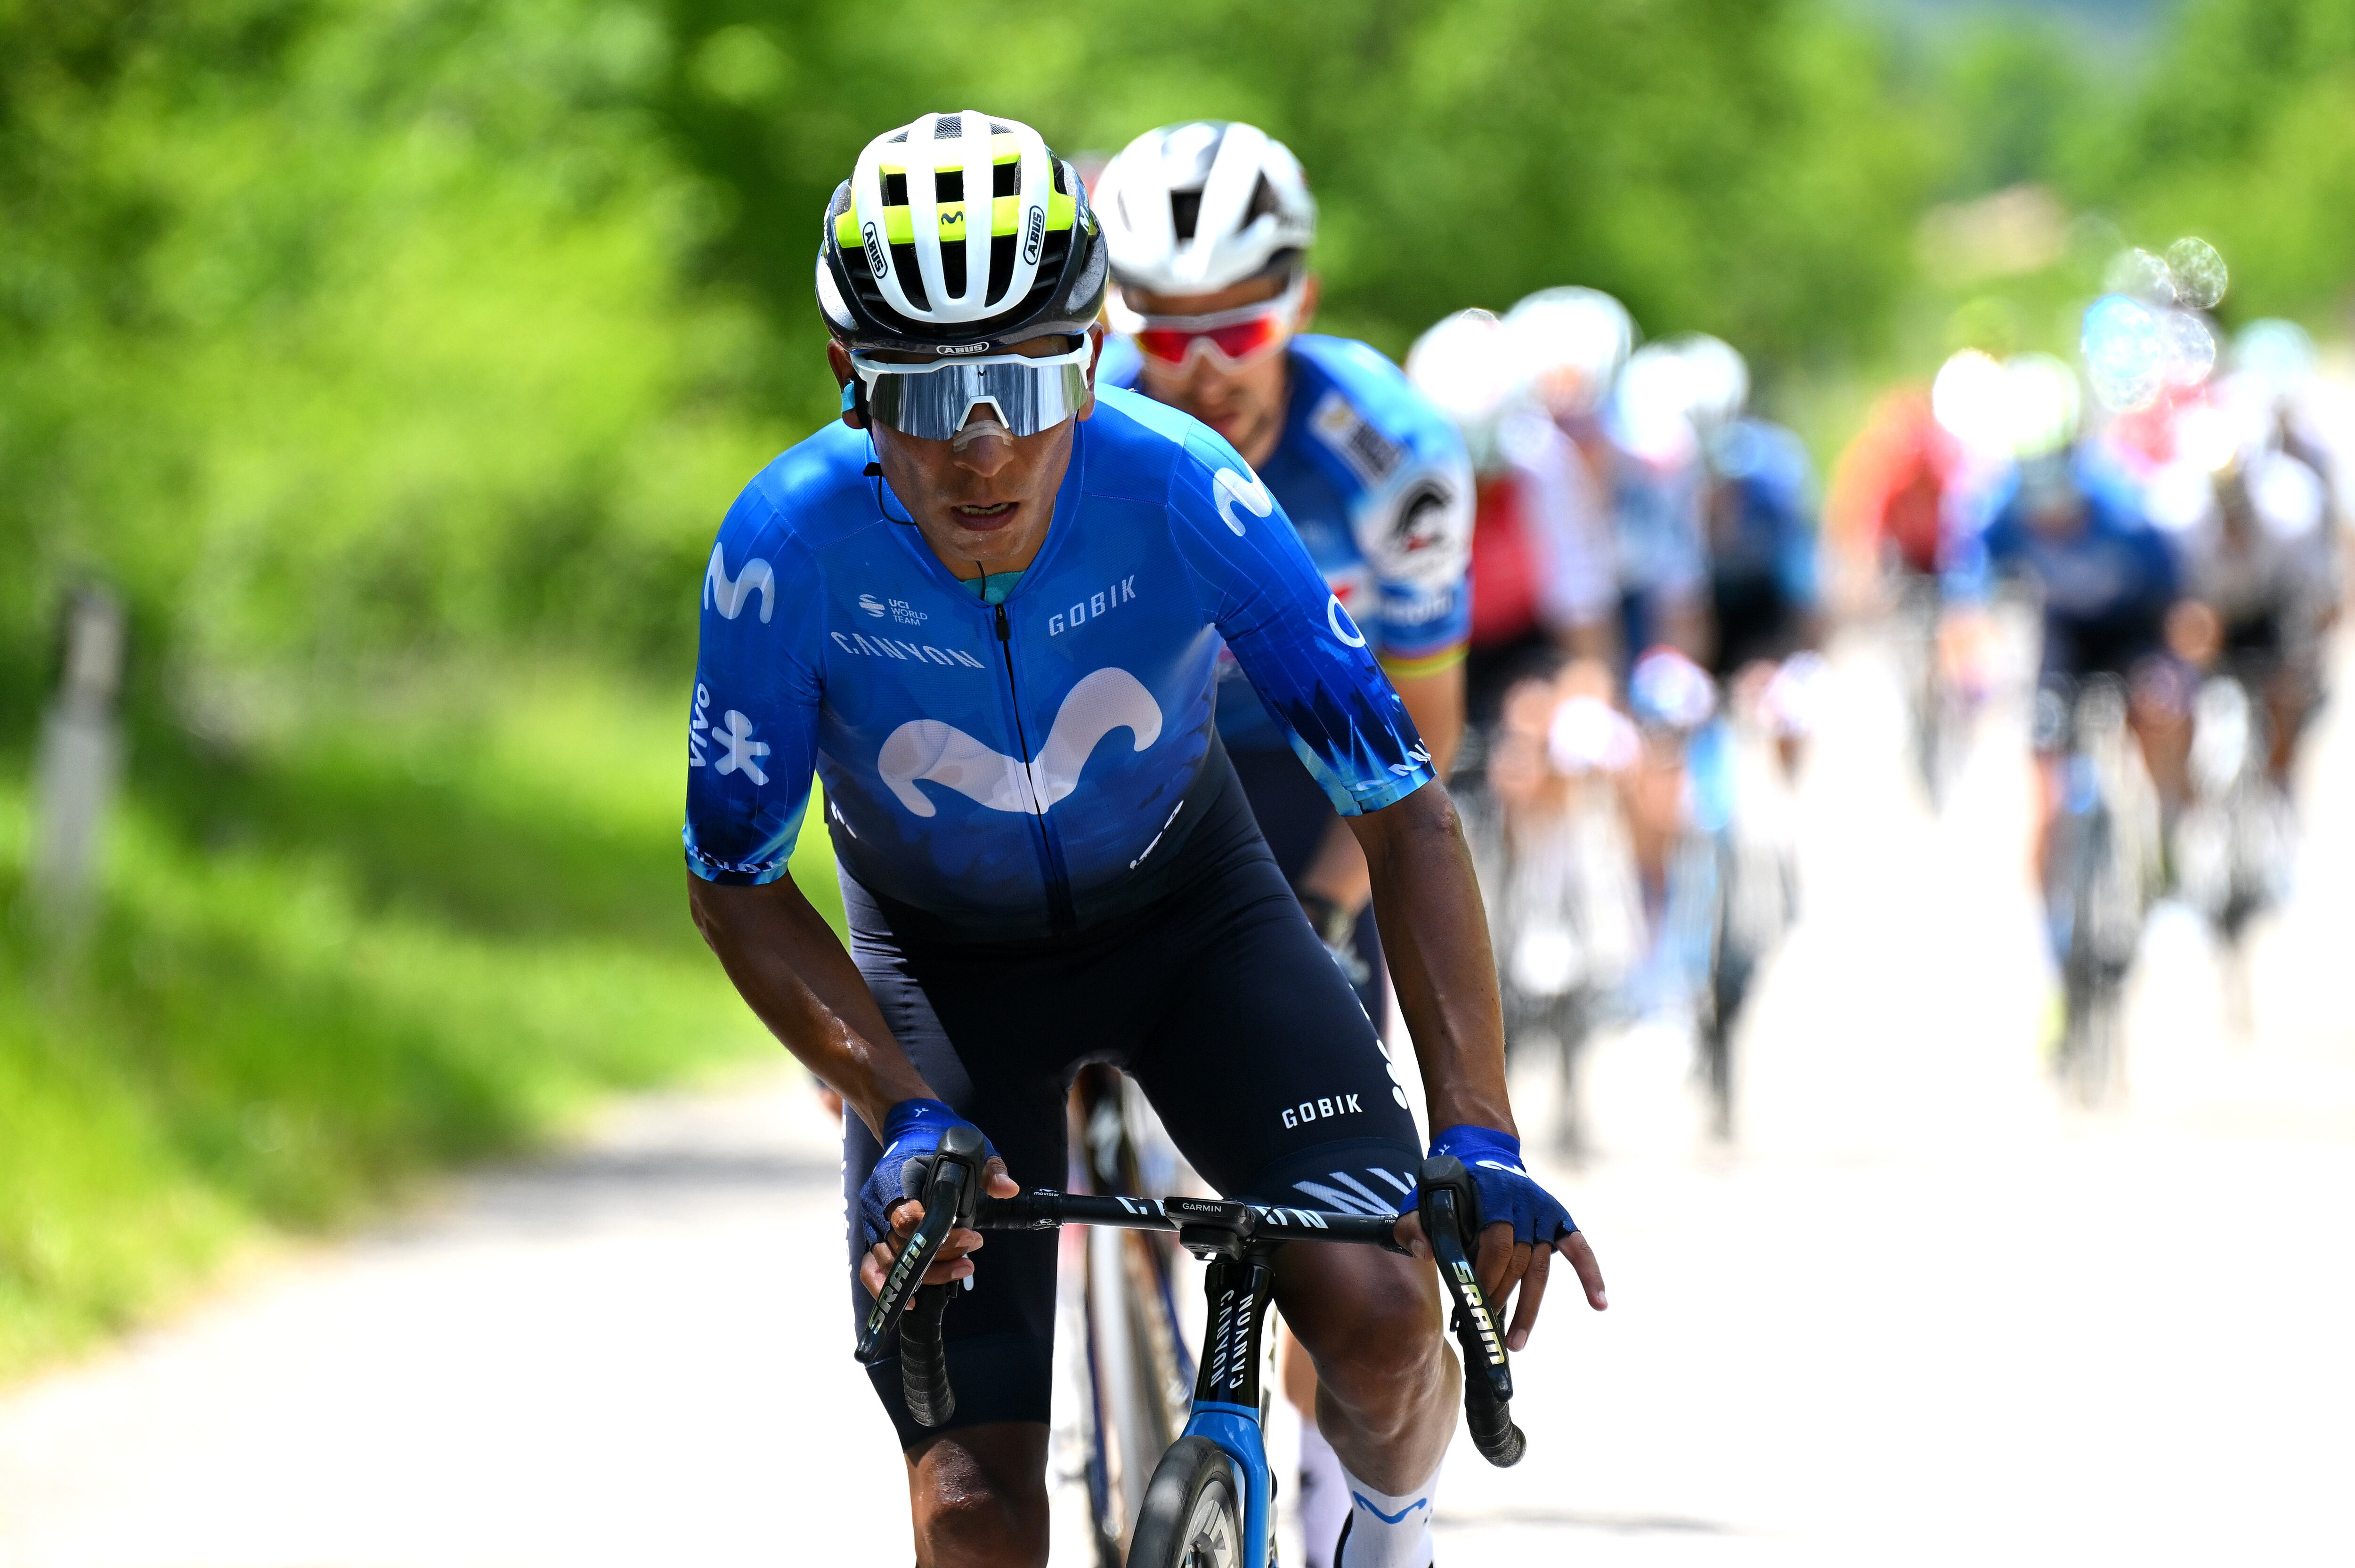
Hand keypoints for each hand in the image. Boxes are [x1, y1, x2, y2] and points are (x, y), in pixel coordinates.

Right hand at [854, 1099, 1019, 1304]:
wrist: (910, 1131)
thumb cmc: (940, 1140)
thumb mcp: (973, 1145)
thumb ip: (990, 1167)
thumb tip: (1008, 1188)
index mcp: (896, 1178)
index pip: (906, 1217)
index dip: (937, 1236)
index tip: (970, 1237)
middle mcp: (878, 1203)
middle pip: (900, 1244)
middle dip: (939, 1256)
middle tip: (973, 1254)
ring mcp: (873, 1221)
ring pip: (889, 1261)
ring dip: (926, 1273)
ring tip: (964, 1269)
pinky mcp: (875, 1234)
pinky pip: (870, 1267)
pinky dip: (884, 1287)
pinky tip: (913, 1301)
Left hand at [1396, 1125, 1606, 1350]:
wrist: (1482, 1156)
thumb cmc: (1450, 1189)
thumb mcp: (1423, 1199)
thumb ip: (1415, 1224)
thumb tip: (1426, 1253)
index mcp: (1493, 1194)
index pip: (1496, 1241)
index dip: (1486, 1274)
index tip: (1471, 1302)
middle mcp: (1524, 1202)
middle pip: (1518, 1260)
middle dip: (1500, 1296)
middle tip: (1484, 1324)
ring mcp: (1544, 1212)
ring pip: (1540, 1268)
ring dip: (1529, 1308)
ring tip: (1515, 1343)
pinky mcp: (1559, 1220)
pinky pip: (1579, 1250)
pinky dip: (1592, 1275)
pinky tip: (1600, 1304)